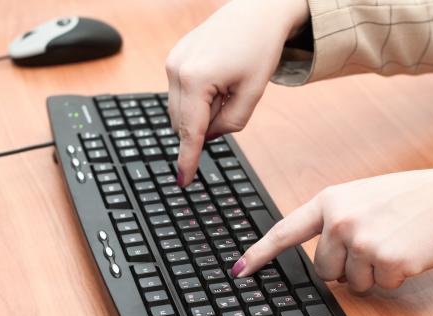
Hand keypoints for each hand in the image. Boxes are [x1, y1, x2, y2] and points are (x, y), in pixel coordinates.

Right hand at [166, 0, 309, 185]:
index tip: (183, 180)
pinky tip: (218, 81)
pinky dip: (197, 99)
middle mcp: (176, 69)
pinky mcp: (175, 57)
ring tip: (227, 87)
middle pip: (183, 121)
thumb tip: (208, 135)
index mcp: (196, 80)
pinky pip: (180, 93)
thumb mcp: (252, 94)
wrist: (258, 11)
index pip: (190, 131)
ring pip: (180, 109)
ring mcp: (172, 61)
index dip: (188, 159)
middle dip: (204, 127)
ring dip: (201, 112)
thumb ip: (230, 123)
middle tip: (231, 104)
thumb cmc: (260, 48)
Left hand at [232, 168, 432, 291]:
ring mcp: (363, 242)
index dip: (260, 254)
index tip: (240, 270)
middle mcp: (340, 221)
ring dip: (369, 272)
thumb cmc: (399, 198)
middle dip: (343, 266)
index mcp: (329, 202)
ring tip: (387, 243)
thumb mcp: (357, 198)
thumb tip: (319, 263)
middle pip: (323, 270)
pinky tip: (402, 252)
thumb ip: (331, 222)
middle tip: (368, 242)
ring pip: (351, 282)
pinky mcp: (386, 261)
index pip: (285, 232)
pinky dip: (391, 276)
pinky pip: (379, 285)